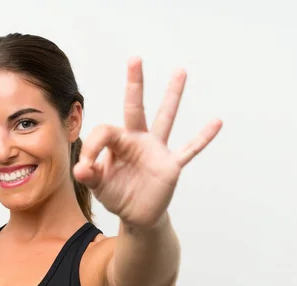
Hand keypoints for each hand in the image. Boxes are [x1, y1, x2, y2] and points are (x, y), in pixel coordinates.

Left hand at [73, 57, 221, 228]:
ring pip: (165, 118)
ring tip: (180, 71)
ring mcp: (156, 150)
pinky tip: (216, 122)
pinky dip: (202, 138)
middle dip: (134, 84)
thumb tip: (80, 167)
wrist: (136, 215)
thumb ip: (88, 175)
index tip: (85, 166)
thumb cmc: (116, 194)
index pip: (104, 131)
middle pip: (135, 107)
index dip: (92, 147)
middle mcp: (137, 139)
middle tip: (135, 59)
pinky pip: (189, 149)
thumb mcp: (98, 185)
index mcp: (117, 142)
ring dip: (172, 96)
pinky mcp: (170, 165)